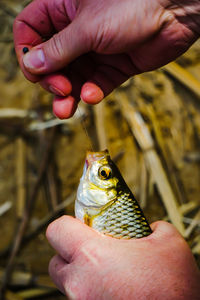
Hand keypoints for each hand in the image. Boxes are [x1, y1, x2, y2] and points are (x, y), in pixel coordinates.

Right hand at [13, 0, 199, 118]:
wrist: (176, 11)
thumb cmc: (133, 3)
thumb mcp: (87, 27)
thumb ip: (58, 49)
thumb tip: (32, 65)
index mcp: (63, 9)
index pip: (31, 31)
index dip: (28, 54)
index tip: (35, 72)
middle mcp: (77, 30)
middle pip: (51, 61)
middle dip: (52, 80)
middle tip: (60, 90)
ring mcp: (96, 49)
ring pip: (73, 77)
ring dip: (68, 96)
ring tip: (65, 110)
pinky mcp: (114, 65)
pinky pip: (97, 83)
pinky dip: (93, 92)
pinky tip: (93, 95)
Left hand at [46, 217, 199, 298]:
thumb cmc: (172, 289)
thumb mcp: (169, 242)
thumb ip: (152, 226)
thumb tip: (147, 228)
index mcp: (92, 257)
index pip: (57, 230)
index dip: (69, 224)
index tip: (83, 225)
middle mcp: (79, 284)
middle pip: (56, 261)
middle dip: (71, 252)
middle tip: (95, 249)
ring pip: (68, 283)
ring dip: (82, 274)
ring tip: (110, 272)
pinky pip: (81, 298)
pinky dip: (91, 291)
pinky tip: (115, 289)